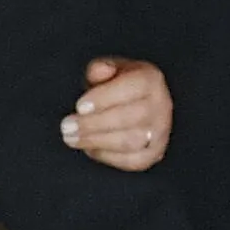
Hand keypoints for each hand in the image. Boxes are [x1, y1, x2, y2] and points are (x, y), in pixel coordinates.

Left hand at [58, 57, 172, 171]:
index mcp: (151, 79)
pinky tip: (90, 147)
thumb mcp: (107, 69)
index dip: (104, 98)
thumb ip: (100, 68)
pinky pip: (131, 161)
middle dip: (93, 124)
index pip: (132, 87)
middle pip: (128, 118)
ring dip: (96, 141)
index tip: (79, 106)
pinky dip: (107, 156)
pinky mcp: (154, 153)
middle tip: (68, 126)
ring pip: (129, 141)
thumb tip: (100, 70)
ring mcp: (160, 132)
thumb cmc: (118, 85)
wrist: (137, 104)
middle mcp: (161, 105)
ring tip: (72, 138)